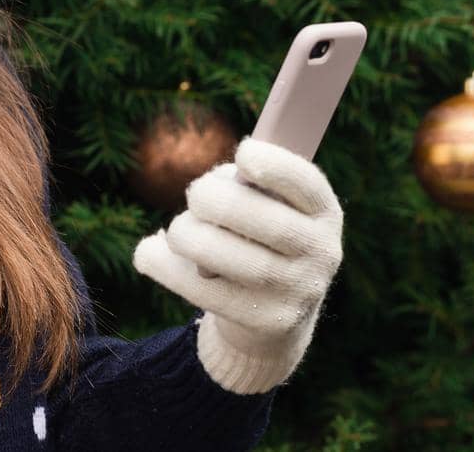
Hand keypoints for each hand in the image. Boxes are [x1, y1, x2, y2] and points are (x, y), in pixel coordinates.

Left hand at [132, 137, 343, 394]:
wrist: (273, 314)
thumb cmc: (257, 237)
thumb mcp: (266, 206)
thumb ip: (244, 187)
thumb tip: (213, 189)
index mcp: (324, 212)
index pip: (307, 184)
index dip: (275, 165)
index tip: (242, 152)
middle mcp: (322, 252)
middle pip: (264, 220)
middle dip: (212, 199)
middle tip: (194, 196)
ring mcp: (297, 292)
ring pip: (228, 257)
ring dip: (185, 235)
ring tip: (177, 232)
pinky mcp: (268, 322)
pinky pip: (204, 291)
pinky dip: (165, 267)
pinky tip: (149, 254)